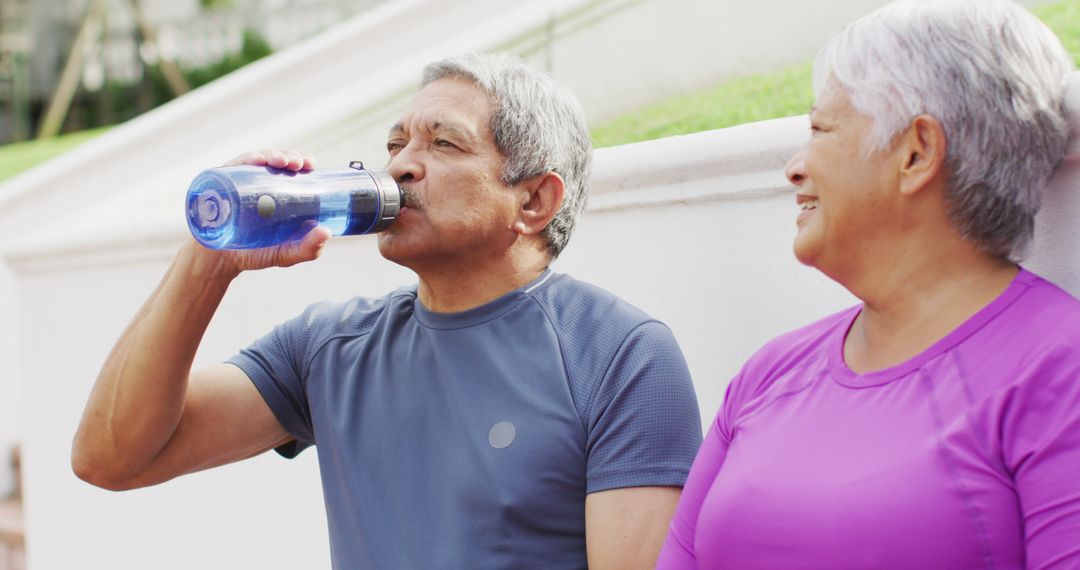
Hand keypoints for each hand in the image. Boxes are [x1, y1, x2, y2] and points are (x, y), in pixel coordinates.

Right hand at [186, 148, 330, 277]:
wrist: (220, 261)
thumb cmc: (256, 253)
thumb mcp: (286, 253)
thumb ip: (308, 248)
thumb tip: (326, 232)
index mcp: (281, 193)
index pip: (295, 169)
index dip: (304, 161)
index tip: (310, 164)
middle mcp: (262, 183)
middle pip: (279, 160)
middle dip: (290, 156)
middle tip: (298, 164)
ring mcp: (242, 182)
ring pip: (259, 159)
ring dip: (272, 154)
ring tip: (282, 161)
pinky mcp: (223, 184)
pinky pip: (234, 167)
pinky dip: (246, 160)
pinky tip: (256, 160)